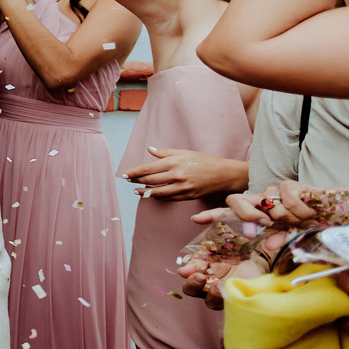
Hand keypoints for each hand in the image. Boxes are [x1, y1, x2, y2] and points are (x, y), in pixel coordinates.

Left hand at [121, 147, 250, 201]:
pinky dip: (158, 197)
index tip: (124, 174)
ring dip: (145, 192)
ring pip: (157, 192)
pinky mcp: (187, 196)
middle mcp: (177, 175)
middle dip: (136, 181)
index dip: (134, 172)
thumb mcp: (185, 152)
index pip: (148, 169)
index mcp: (175, 162)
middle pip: (150, 181)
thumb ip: (165, 153)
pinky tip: (152, 195)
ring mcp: (182, 188)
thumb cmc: (204, 161)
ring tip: (136, 191)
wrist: (224, 175)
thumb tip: (149, 149)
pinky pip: (168, 198)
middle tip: (128, 181)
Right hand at [177, 224, 282, 308]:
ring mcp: (226, 288)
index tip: (187, 268)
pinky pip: (228, 302)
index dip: (187, 270)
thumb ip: (214, 217)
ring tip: (216, 285)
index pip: (190, 270)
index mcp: (206, 262)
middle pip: (192, 288)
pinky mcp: (239, 294)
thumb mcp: (231, 223)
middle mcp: (212, 277)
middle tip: (198, 276)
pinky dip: (225, 297)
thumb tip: (195, 218)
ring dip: (207, 293)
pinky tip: (229, 289)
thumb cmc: (248, 235)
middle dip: (191, 284)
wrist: (272, 246)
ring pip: (208, 299)